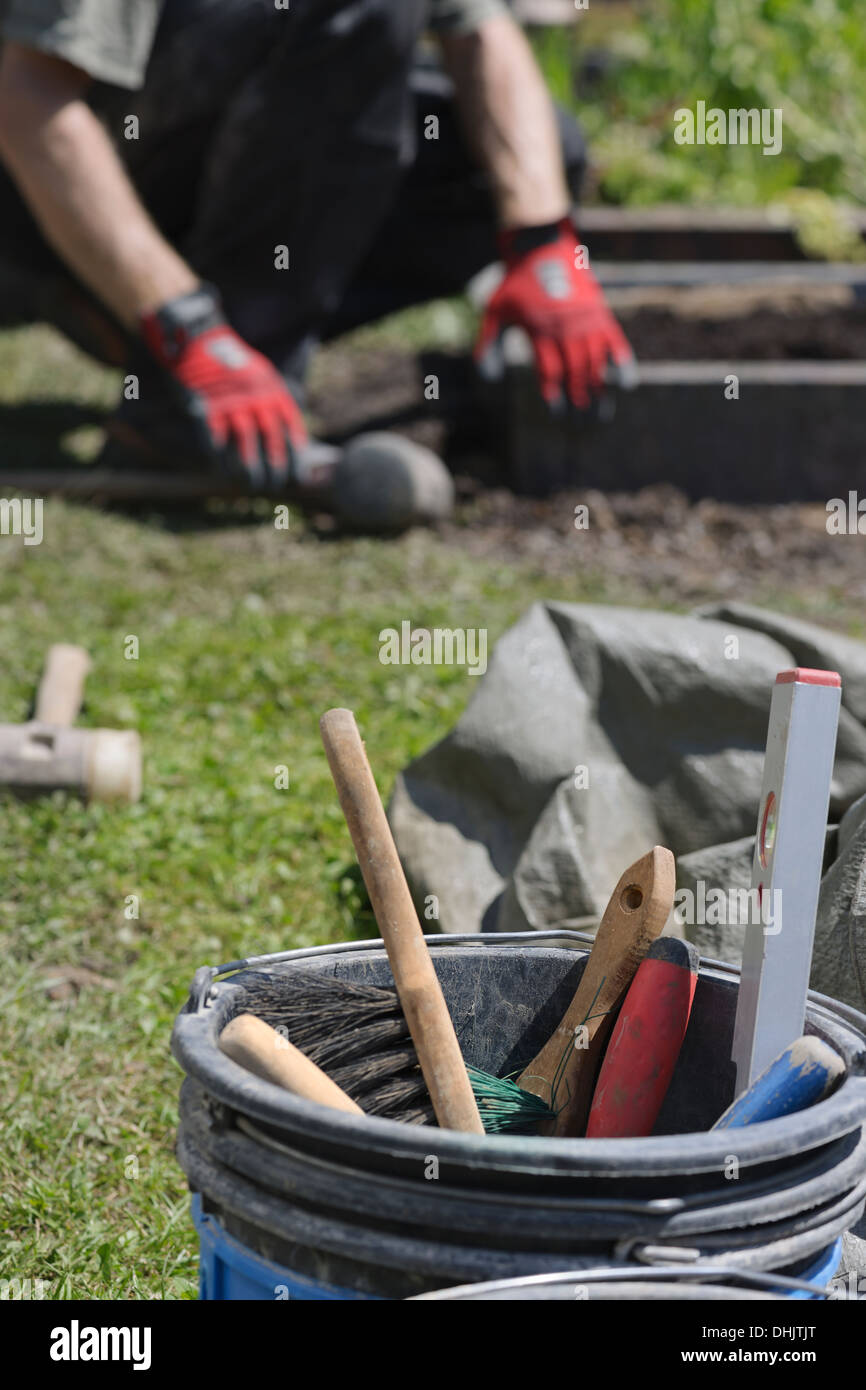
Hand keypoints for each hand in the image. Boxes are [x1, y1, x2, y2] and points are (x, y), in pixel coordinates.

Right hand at [140, 285, 306, 487]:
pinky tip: (223, 472)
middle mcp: (254, 396)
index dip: (296, 453)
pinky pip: (215, 438)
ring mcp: (229, 402)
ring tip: (251, 484)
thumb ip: (273, 403)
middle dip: (275, 465)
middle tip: (275, 485)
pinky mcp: (204, 407)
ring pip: (245, 441)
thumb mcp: (261, 375)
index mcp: (272, 388)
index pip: (290, 425)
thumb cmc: (231, 366)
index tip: (298, 476)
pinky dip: (219, 457)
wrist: (197, 341)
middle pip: (271, 437)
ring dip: (249, 467)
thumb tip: (289, 441)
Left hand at [475, 218, 634, 409]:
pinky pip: (615, 342)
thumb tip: (489, 379)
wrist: (541, 246)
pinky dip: (622, 363)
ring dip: (599, 389)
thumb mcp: (494, 311)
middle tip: (582, 422)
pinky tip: (625, 385)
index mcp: (540, 329)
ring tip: (600, 412)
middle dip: (578, 398)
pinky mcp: (600, 312)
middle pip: (575, 370)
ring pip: (595, 360)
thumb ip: (488, 344)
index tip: (557, 413)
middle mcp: (565, 326)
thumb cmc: (515, 284)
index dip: (553, 393)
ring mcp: (585, 320)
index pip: (549, 369)